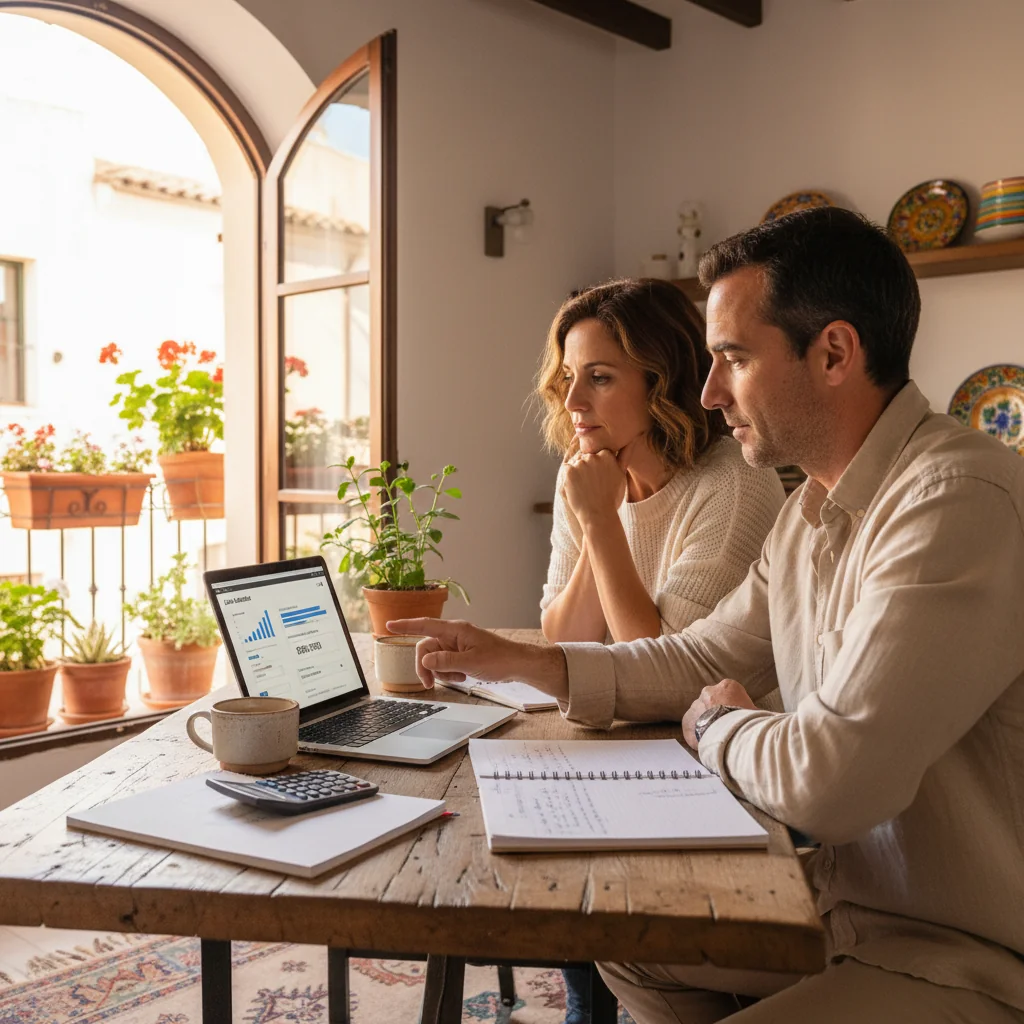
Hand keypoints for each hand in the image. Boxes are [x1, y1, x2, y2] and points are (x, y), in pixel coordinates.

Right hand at [386, 618, 567, 697]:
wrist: (518, 664)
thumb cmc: (499, 659)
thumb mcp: (470, 663)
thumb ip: (444, 661)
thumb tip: (424, 660)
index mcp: (455, 630)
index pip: (425, 625)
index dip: (405, 626)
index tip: (388, 625)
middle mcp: (454, 634)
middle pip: (426, 648)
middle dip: (425, 666)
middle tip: (428, 683)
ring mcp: (457, 644)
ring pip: (435, 658)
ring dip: (441, 671)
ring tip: (459, 676)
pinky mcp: (461, 653)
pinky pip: (445, 663)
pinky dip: (449, 672)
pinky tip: (463, 676)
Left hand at [563, 449, 625, 527]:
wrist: (598, 515)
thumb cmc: (611, 496)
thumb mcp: (621, 475)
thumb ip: (625, 455)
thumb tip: (633, 438)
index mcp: (607, 455)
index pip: (598, 453)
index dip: (598, 467)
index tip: (601, 479)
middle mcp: (594, 456)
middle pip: (586, 456)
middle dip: (587, 468)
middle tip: (593, 486)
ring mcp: (581, 463)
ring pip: (576, 462)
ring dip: (578, 473)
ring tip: (586, 488)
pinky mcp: (569, 471)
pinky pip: (566, 468)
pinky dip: (569, 478)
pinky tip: (578, 488)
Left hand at [681, 678, 755, 748]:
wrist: (731, 735)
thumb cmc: (748, 722)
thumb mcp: (757, 713)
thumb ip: (755, 713)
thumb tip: (767, 718)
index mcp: (728, 686)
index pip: (729, 694)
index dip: (734, 707)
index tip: (737, 719)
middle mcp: (709, 691)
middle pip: (713, 702)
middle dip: (717, 713)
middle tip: (726, 728)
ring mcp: (696, 705)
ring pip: (700, 713)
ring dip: (706, 723)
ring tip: (717, 737)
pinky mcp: (686, 719)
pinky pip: (691, 726)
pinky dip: (697, 734)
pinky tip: (706, 742)